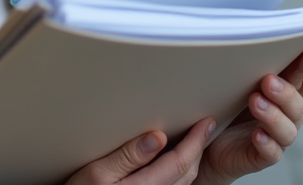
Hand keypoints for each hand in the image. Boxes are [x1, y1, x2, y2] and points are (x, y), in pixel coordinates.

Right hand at [65, 116, 217, 184]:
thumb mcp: (96, 171)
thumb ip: (128, 155)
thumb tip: (157, 137)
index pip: (180, 162)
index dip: (196, 141)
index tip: (205, 123)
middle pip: (187, 173)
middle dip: (199, 148)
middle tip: (205, 126)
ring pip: (184, 182)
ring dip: (192, 160)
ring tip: (195, 141)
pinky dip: (181, 172)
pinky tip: (175, 162)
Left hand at [195, 39, 302, 184]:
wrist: (206, 142)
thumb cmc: (224, 101)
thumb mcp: (238, 75)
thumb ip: (251, 57)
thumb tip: (250, 25)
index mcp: (288, 87)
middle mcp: (287, 111)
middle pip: (301, 99)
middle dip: (289, 88)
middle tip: (268, 78)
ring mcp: (277, 134)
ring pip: (289, 127)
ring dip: (274, 113)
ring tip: (255, 101)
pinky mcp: (263, 154)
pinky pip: (272, 151)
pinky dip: (266, 142)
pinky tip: (257, 135)